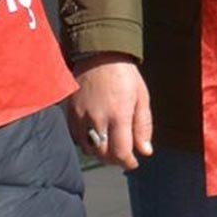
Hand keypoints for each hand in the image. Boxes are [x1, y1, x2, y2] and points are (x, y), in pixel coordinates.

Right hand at [69, 55, 152, 169]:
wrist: (99, 54)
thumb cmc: (124, 75)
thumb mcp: (141, 97)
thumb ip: (143, 126)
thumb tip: (145, 151)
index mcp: (119, 114)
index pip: (121, 152)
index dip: (128, 162)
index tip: (133, 162)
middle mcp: (98, 118)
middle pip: (104, 154)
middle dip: (115, 160)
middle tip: (123, 155)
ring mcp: (82, 116)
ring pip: (89, 149)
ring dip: (101, 153)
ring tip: (110, 147)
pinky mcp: (71, 113)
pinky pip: (77, 138)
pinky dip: (88, 143)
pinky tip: (97, 136)